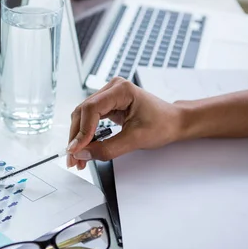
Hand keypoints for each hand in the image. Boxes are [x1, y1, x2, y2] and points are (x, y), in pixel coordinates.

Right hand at [67, 77, 182, 169]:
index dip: (81, 131)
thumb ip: (108, 148)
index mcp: (121, 90)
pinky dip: (84, 136)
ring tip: (78, 158)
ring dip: (78, 138)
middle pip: (82, 113)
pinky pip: (89, 120)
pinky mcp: (107, 106)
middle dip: (76, 138)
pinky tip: (84, 149)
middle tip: (74, 159)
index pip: (91, 109)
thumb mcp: (136, 140)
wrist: (173, 122)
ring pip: (82, 117)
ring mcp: (108, 96)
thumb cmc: (162, 124)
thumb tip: (83, 154)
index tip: (76, 150)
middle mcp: (111, 89)